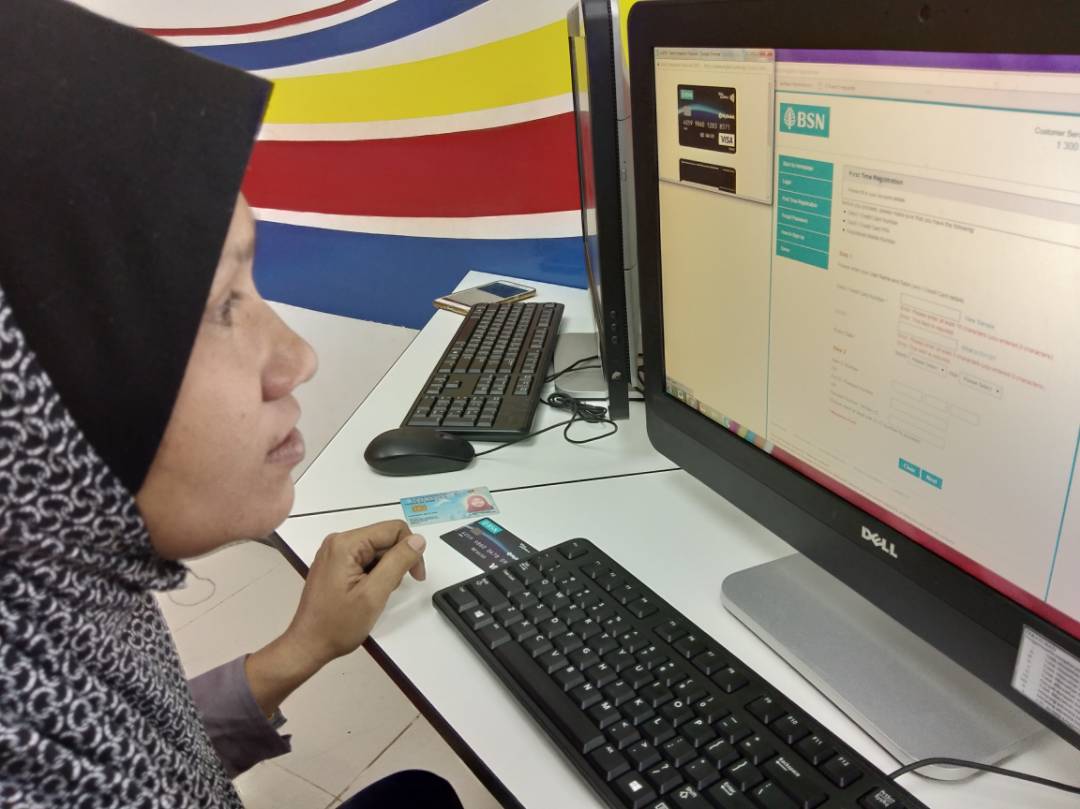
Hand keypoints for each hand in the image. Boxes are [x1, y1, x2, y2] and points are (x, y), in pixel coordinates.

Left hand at [284, 520, 426, 668]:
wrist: (309, 645)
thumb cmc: (338, 624)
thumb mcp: (373, 594)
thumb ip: (398, 562)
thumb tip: (418, 540)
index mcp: (346, 544)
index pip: (393, 529)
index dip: (411, 550)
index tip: (416, 577)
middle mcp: (338, 542)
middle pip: (385, 539)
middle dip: (397, 562)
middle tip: (390, 590)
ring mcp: (335, 553)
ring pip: (377, 551)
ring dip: (386, 571)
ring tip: (375, 595)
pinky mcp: (335, 565)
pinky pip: (365, 560)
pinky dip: (374, 575)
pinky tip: (368, 593)